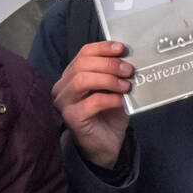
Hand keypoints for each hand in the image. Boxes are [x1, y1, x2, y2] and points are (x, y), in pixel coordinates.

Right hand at [52, 40, 132, 169]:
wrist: (107, 144)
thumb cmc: (109, 115)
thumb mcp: (115, 89)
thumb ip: (116, 74)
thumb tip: (129, 59)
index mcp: (72, 75)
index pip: (84, 53)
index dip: (103, 48)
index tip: (122, 48)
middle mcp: (63, 86)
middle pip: (83, 65)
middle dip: (109, 64)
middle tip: (129, 71)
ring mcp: (64, 102)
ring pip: (82, 80)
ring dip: (108, 80)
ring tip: (126, 86)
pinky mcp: (71, 117)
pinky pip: (90, 102)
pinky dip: (109, 98)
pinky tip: (121, 101)